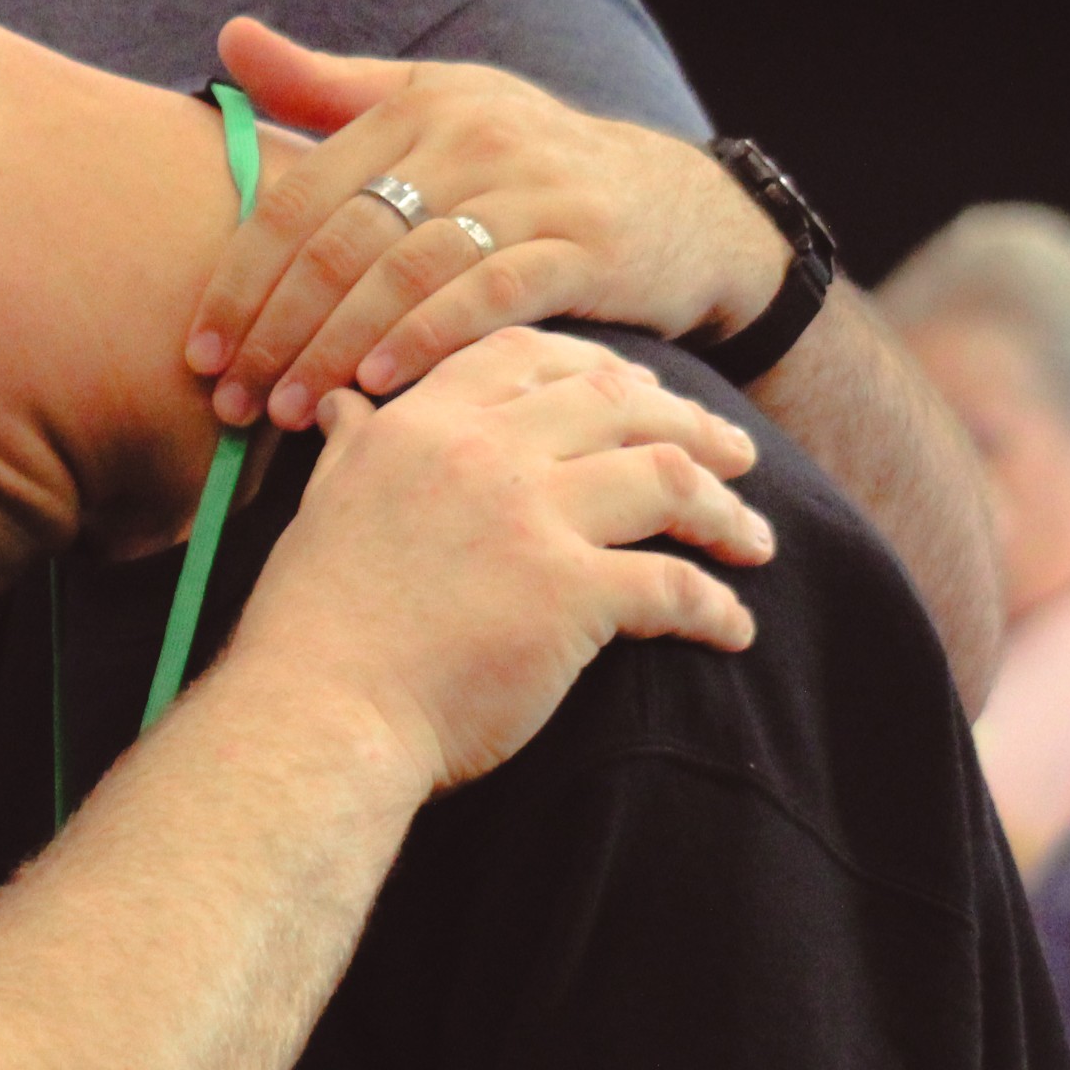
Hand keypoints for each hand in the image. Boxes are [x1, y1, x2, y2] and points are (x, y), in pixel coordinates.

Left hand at [187, 21, 788, 428]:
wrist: (680, 207)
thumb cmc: (529, 163)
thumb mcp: (436, 105)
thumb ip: (327, 86)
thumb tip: (227, 36)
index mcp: (415, 106)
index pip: (299, 199)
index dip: (240, 280)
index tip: (199, 351)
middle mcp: (468, 137)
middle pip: (342, 242)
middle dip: (276, 330)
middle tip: (233, 400)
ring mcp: (529, 190)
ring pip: (404, 274)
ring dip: (335, 349)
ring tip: (288, 410)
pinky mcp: (583, 245)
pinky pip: (487, 295)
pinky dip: (424, 339)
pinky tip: (378, 384)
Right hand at [231, 328, 771, 796]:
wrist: (318, 713)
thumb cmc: (314, 625)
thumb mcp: (324, 507)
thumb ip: (352, 448)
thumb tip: (343, 405)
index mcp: (422, 423)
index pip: (529, 356)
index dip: (601, 366)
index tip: (644, 392)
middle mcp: (482, 451)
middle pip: (619, 403)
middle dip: (692, 424)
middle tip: (737, 452)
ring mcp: (530, 518)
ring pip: (666, 479)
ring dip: (725, 508)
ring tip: (755, 539)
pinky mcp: (570, 594)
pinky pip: (674, 585)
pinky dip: (716, 607)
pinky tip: (733, 630)